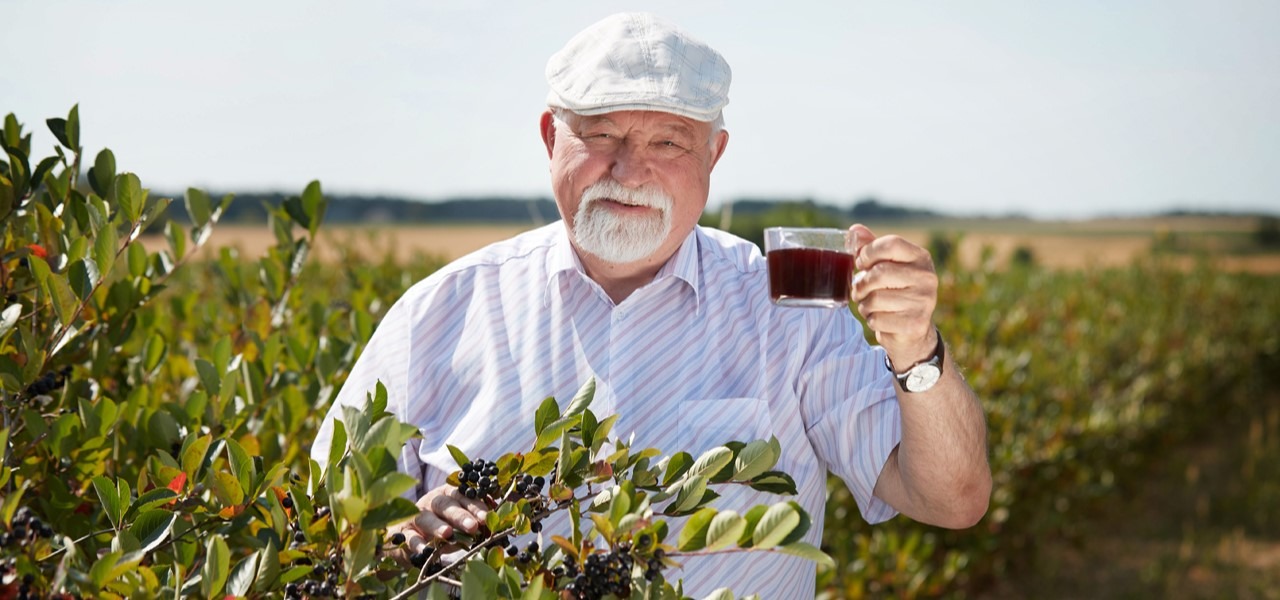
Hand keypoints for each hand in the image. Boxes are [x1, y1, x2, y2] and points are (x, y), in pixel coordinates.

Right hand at [387, 483, 489, 561]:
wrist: (408, 538)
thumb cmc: (441, 527)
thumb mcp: (458, 523)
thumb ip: (474, 520)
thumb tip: (496, 522)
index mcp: (448, 495)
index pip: (463, 496)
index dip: (475, 505)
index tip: (486, 517)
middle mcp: (431, 502)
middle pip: (446, 505)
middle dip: (460, 515)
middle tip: (473, 526)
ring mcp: (416, 516)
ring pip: (427, 518)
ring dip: (437, 526)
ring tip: (448, 534)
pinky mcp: (403, 532)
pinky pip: (409, 536)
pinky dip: (416, 543)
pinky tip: (424, 550)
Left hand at [847, 224, 938, 367]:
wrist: (913, 329)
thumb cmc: (895, 290)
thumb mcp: (886, 265)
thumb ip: (871, 247)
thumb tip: (854, 230)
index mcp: (921, 257)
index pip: (891, 243)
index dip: (868, 252)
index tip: (861, 263)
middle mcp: (927, 277)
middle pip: (879, 272)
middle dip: (861, 283)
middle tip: (860, 289)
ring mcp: (924, 302)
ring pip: (875, 299)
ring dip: (864, 305)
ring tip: (870, 305)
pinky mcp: (915, 324)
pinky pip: (877, 320)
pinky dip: (871, 321)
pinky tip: (881, 319)